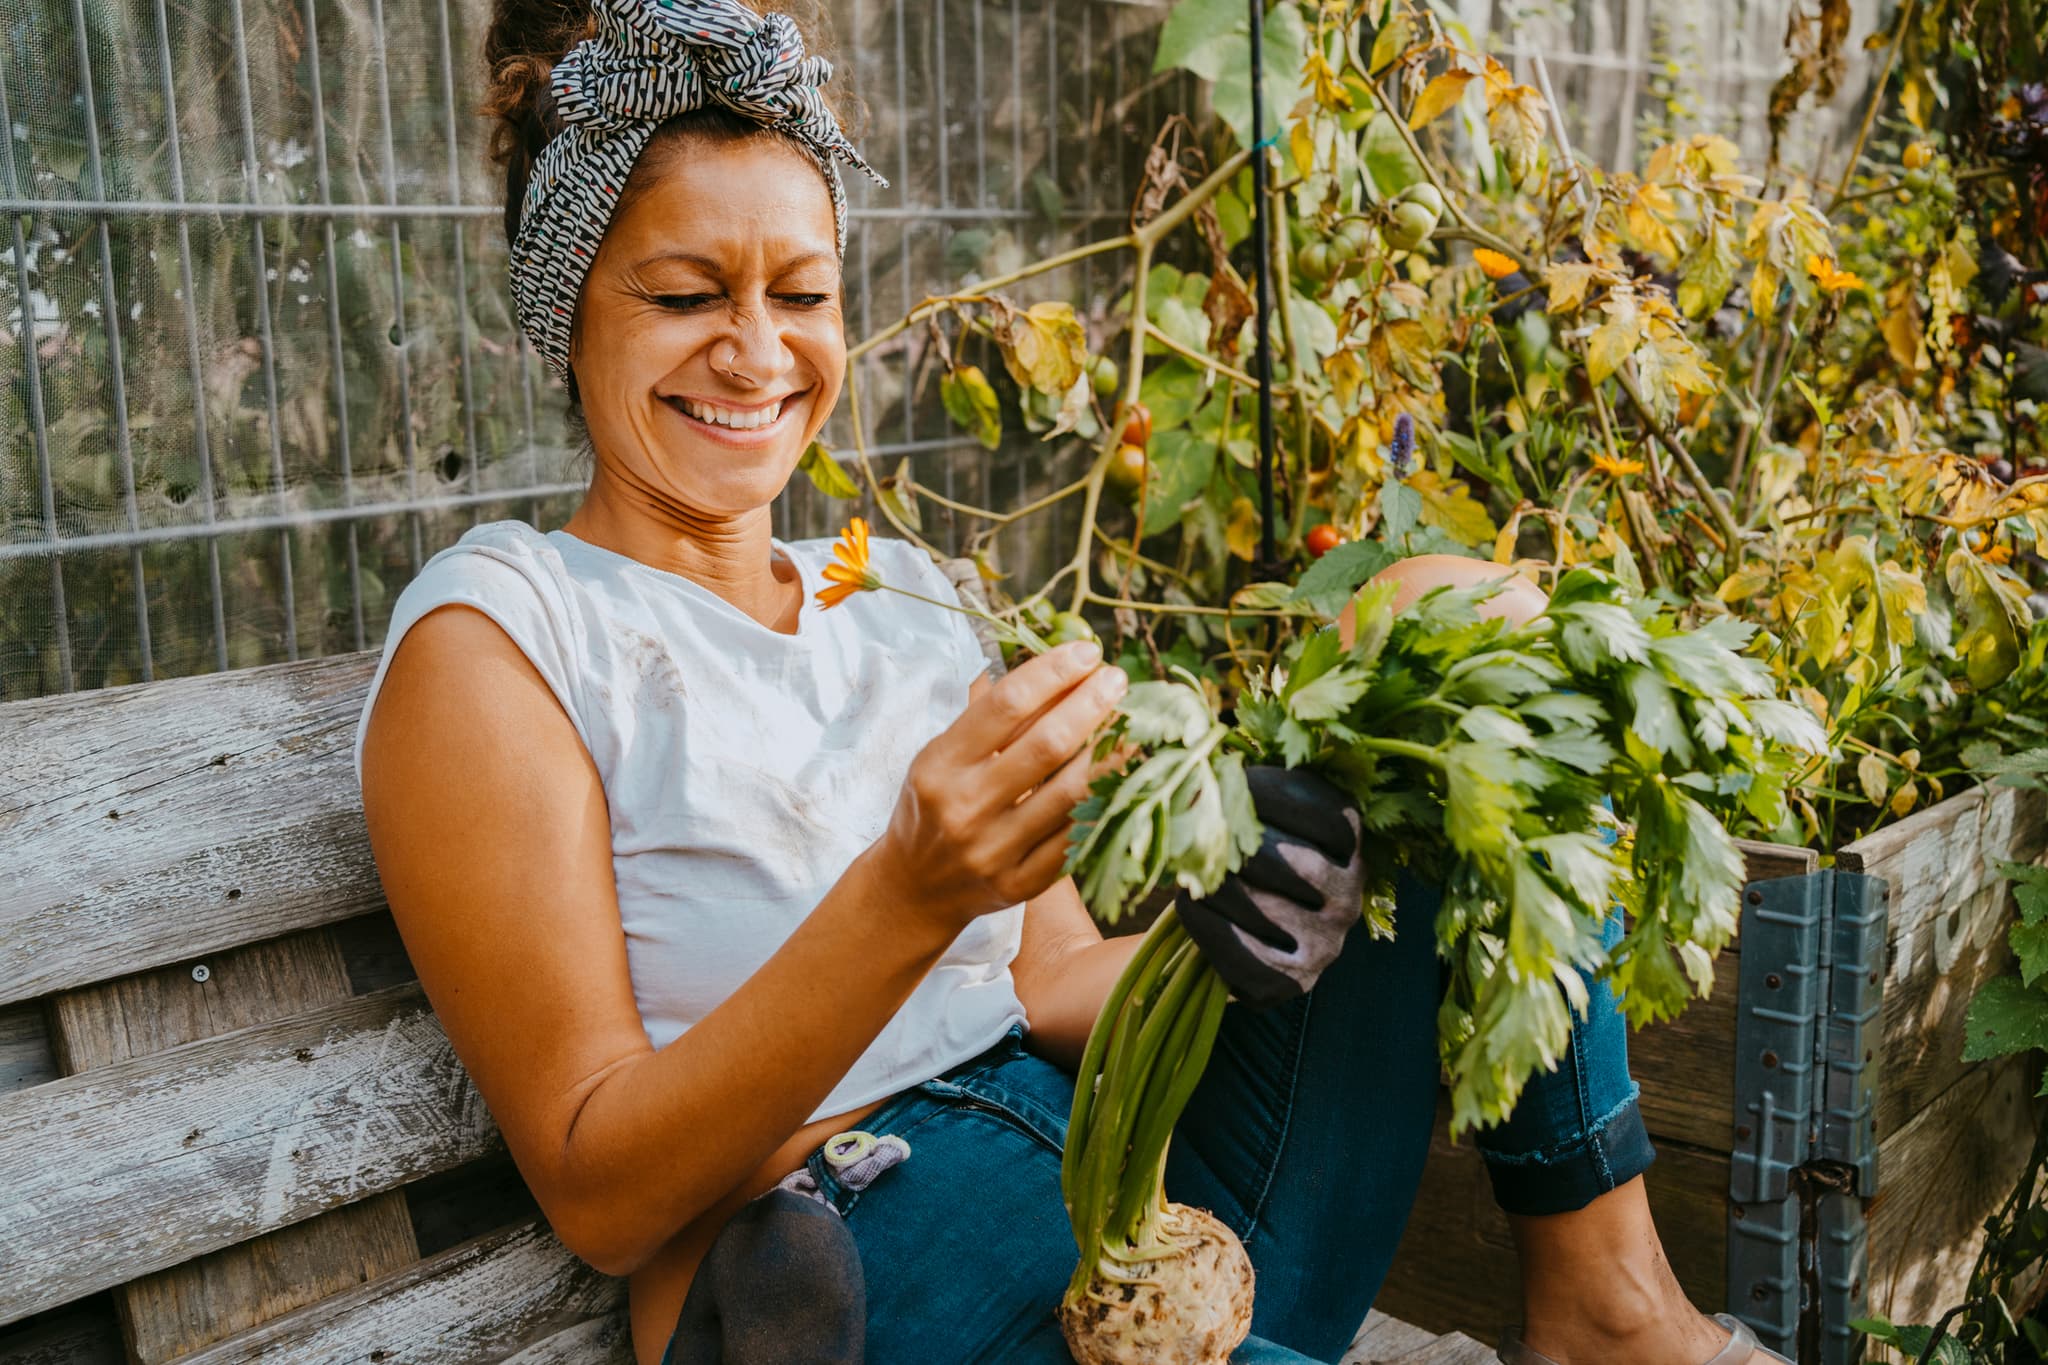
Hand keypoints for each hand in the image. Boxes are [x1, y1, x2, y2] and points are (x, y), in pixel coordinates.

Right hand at [878, 640, 1128, 929]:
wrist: (914, 888)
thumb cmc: (935, 805)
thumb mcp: (943, 756)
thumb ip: (990, 718)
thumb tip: (1057, 667)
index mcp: (941, 764)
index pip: (1006, 705)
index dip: (1053, 672)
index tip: (1087, 652)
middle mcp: (965, 806)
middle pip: (1046, 744)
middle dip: (1091, 704)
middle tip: (1118, 678)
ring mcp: (993, 850)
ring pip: (1071, 794)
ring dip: (1111, 753)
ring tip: (1134, 725)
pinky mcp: (1019, 884)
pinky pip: (1075, 841)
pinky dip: (1104, 805)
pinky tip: (1124, 778)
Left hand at [1177, 765, 1363, 1008]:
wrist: (1231, 924)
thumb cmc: (1242, 846)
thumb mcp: (1258, 805)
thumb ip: (1251, 784)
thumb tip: (1212, 764)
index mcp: (1351, 843)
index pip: (1325, 815)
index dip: (1268, 793)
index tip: (1225, 779)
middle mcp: (1350, 896)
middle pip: (1293, 864)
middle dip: (1233, 844)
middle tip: (1193, 831)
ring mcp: (1326, 943)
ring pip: (1266, 909)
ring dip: (1213, 884)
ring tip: (1186, 866)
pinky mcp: (1293, 981)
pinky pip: (1246, 955)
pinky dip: (1207, 925)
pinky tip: (1188, 903)